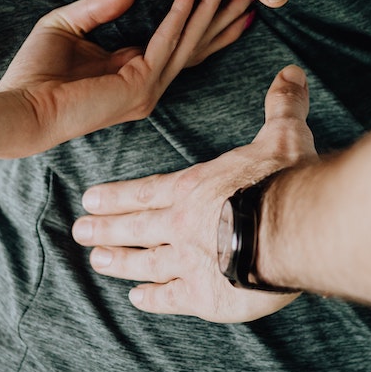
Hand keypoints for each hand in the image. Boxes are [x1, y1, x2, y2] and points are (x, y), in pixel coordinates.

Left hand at [0, 0, 254, 153]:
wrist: (20, 107)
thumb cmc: (34, 73)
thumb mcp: (67, 25)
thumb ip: (98, 7)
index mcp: (132, 71)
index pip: (180, 43)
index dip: (204, 18)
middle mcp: (147, 83)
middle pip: (197, 45)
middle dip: (223, 16)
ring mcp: (147, 89)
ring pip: (189, 42)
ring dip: (209, 9)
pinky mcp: (139, 86)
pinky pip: (166, 43)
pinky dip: (180, 14)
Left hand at [73, 65, 317, 322]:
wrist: (291, 229)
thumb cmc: (284, 180)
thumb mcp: (283, 135)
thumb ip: (282, 106)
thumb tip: (290, 72)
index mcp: (193, 188)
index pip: (146, 192)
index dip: (117, 196)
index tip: (90, 199)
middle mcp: (181, 224)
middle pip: (135, 227)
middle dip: (105, 229)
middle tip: (79, 232)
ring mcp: (187, 262)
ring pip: (143, 262)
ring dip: (119, 262)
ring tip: (97, 263)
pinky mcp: (203, 296)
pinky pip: (170, 297)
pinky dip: (152, 298)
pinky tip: (138, 298)